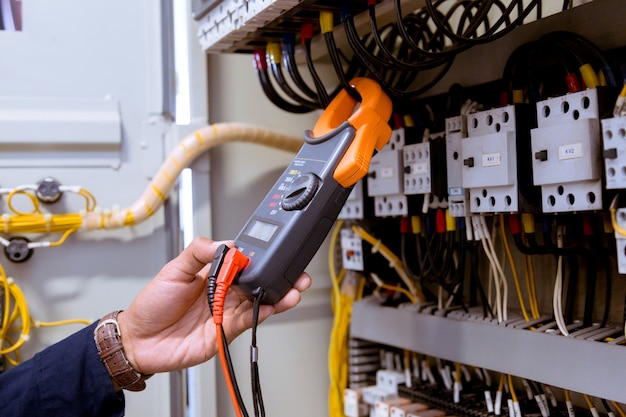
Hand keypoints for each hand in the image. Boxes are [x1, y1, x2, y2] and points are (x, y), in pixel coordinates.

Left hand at [116, 237, 310, 374]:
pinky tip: (271, 307)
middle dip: (279, 278)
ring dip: (278, 297)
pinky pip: (247, 322)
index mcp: (213, 275)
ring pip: (258, 303)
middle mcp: (223, 294)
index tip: (273, 253)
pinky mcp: (224, 333)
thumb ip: (198, 253)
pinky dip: (260, 315)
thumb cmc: (152, 305)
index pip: (243, 264)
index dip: (259, 259)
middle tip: (295, 274)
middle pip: (258, 284)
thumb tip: (225, 243)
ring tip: (293, 291)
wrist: (138, 340)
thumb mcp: (173, 270)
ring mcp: (225, 313)